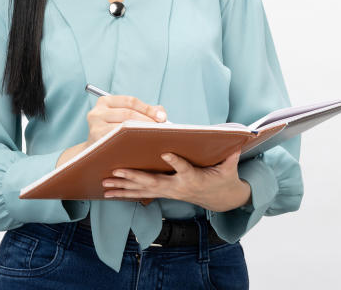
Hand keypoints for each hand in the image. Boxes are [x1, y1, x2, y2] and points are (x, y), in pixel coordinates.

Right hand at [83, 95, 166, 147]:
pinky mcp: (96, 142)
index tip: (162, 117)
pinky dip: (132, 143)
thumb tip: (161, 112)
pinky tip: (143, 147)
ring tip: (155, 137)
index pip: (130, 102)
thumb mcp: (124, 118)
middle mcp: (96, 112)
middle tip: (162, 130)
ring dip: (141, 132)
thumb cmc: (114, 133)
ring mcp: (94, 128)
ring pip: (123, 128)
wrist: (93, 153)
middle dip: (147, 121)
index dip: (148, 109)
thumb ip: (143, 111)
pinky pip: (118, 141)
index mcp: (105, 102)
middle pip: (128, 114)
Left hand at [102, 149, 252, 211]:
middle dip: (133, 177)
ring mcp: (168, 193)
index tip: (166, 152)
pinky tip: (110, 192)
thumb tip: (236, 141)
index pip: (184, 169)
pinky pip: (141, 195)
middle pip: (153, 182)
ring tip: (105, 183)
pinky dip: (125, 193)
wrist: (221, 200)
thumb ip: (230, 157)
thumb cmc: (223, 180)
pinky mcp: (163, 194)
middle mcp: (177, 188)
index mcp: (194, 179)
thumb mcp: (230, 169)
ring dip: (122, 187)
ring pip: (143, 190)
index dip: (176, 161)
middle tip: (116, 171)